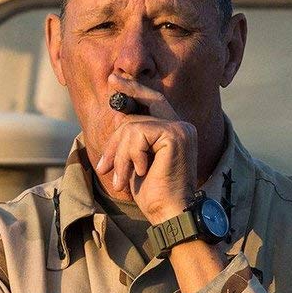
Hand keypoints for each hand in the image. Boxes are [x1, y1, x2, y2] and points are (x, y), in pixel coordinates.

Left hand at [91, 74, 196, 223]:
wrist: (169, 213)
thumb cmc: (154, 193)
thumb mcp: (135, 160)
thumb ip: (131, 138)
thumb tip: (117, 112)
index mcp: (175, 131)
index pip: (153, 101)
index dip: (134, 88)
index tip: (114, 79)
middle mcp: (182, 126)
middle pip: (142, 106)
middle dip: (122, 105)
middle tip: (109, 101)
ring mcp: (180, 129)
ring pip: (133, 126)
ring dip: (119, 154)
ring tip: (120, 178)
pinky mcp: (175, 135)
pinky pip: (138, 133)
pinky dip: (130, 155)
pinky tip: (138, 172)